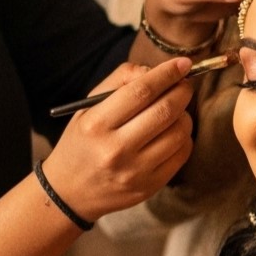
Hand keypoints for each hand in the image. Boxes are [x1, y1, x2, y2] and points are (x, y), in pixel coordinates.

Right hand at [44, 57, 195, 220]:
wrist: (71, 191)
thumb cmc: (83, 141)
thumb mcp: (88, 107)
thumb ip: (119, 81)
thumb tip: (154, 71)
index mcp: (97, 124)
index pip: (141, 91)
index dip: (167, 74)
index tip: (183, 64)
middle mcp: (116, 150)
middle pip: (165, 111)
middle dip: (182, 92)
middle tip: (184, 85)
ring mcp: (135, 172)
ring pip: (179, 134)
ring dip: (184, 115)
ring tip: (176, 111)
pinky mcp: (149, 187)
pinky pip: (181, 155)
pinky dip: (184, 138)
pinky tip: (173, 133)